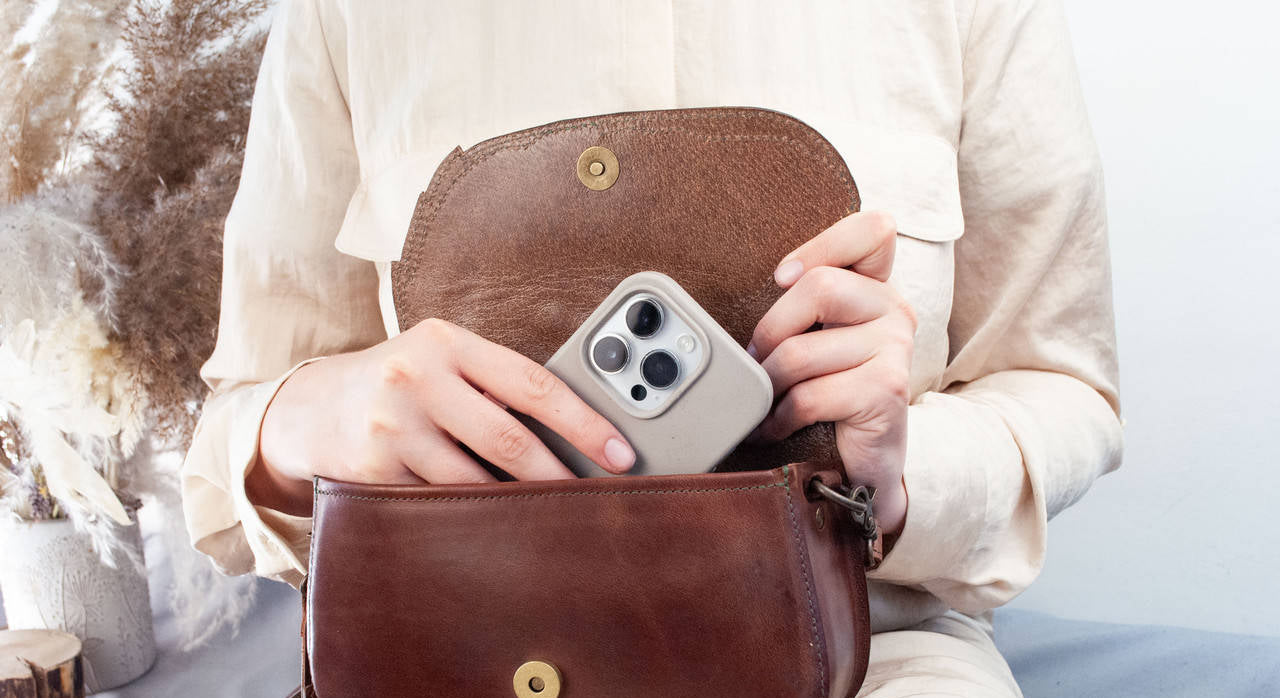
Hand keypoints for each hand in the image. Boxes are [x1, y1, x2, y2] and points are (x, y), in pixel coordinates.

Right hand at [248, 318, 635, 514]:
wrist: (310, 409)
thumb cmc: (400, 382)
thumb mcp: (441, 360)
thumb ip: (493, 383)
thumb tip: (575, 432)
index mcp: (447, 343)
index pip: (534, 384)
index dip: (585, 423)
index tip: (620, 454)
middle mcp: (416, 379)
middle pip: (509, 440)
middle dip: (559, 477)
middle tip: (591, 500)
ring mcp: (391, 428)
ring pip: (476, 483)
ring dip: (518, 506)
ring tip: (549, 516)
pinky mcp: (373, 473)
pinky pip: (440, 506)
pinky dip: (472, 518)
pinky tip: (494, 525)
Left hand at [746, 211, 912, 536]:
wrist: (863, 468)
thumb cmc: (829, 398)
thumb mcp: (818, 340)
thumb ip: (804, 305)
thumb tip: (751, 287)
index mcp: (877, 289)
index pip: (874, 230)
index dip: (822, 244)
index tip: (782, 277)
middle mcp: (895, 310)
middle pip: (819, 287)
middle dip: (772, 330)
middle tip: (759, 362)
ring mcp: (896, 349)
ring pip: (802, 350)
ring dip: (769, 384)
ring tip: (765, 401)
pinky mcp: (886, 390)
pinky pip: (809, 395)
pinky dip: (779, 417)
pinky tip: (776, 427)